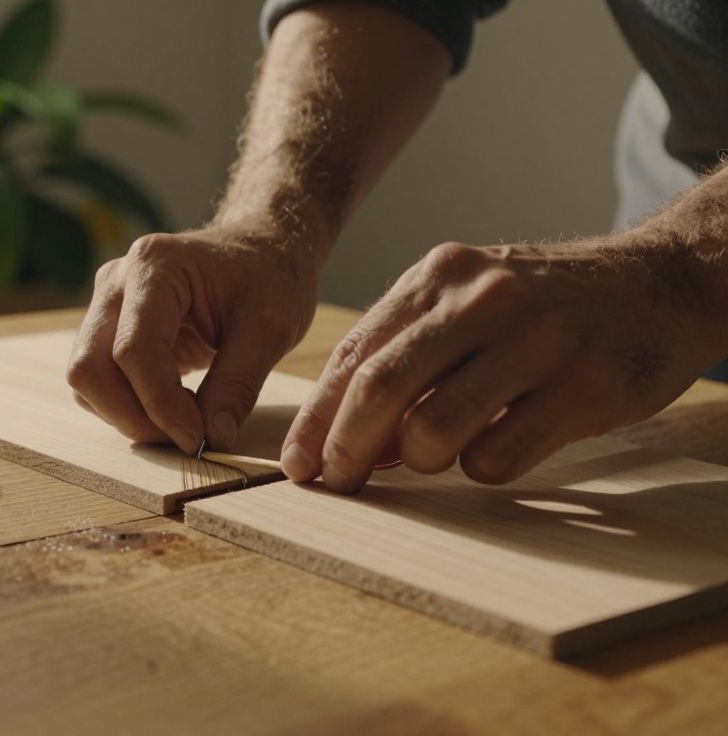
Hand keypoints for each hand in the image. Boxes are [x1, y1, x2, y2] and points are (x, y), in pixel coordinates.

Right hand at [67, 224, 319, 452]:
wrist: (260, 252)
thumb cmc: (267, 277)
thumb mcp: (269, 328)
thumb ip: (239, 383)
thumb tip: (213, 439)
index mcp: (154, 266)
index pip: (133, 349)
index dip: (160, 404)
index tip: (197, 438)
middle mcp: (116, 282)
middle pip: (90, 366)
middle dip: (133, 415)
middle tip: (186, 438)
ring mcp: (106, 304)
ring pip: (86, 378)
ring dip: (127, 414)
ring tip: (183, 422)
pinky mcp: (108, 329)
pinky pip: (97, 380)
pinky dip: (127, 406)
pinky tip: (171, 407)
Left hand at [281, 237, 727, 492]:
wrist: (660, 283)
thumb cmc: (543, 307)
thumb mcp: (467, 303)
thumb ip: (406, 355)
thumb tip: (345, 438)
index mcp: (441, 277)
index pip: (354, 355)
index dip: (318, 418)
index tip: (299, 465)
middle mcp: (483, 300)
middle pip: (380, 388)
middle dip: (346, 448)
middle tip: (338, 483)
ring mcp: (538, 340)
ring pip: (434, 429)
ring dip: (419, 461)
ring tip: (436, 455)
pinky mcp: (586, 386)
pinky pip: (499, 457)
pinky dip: (483, 468)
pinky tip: (500, 447)